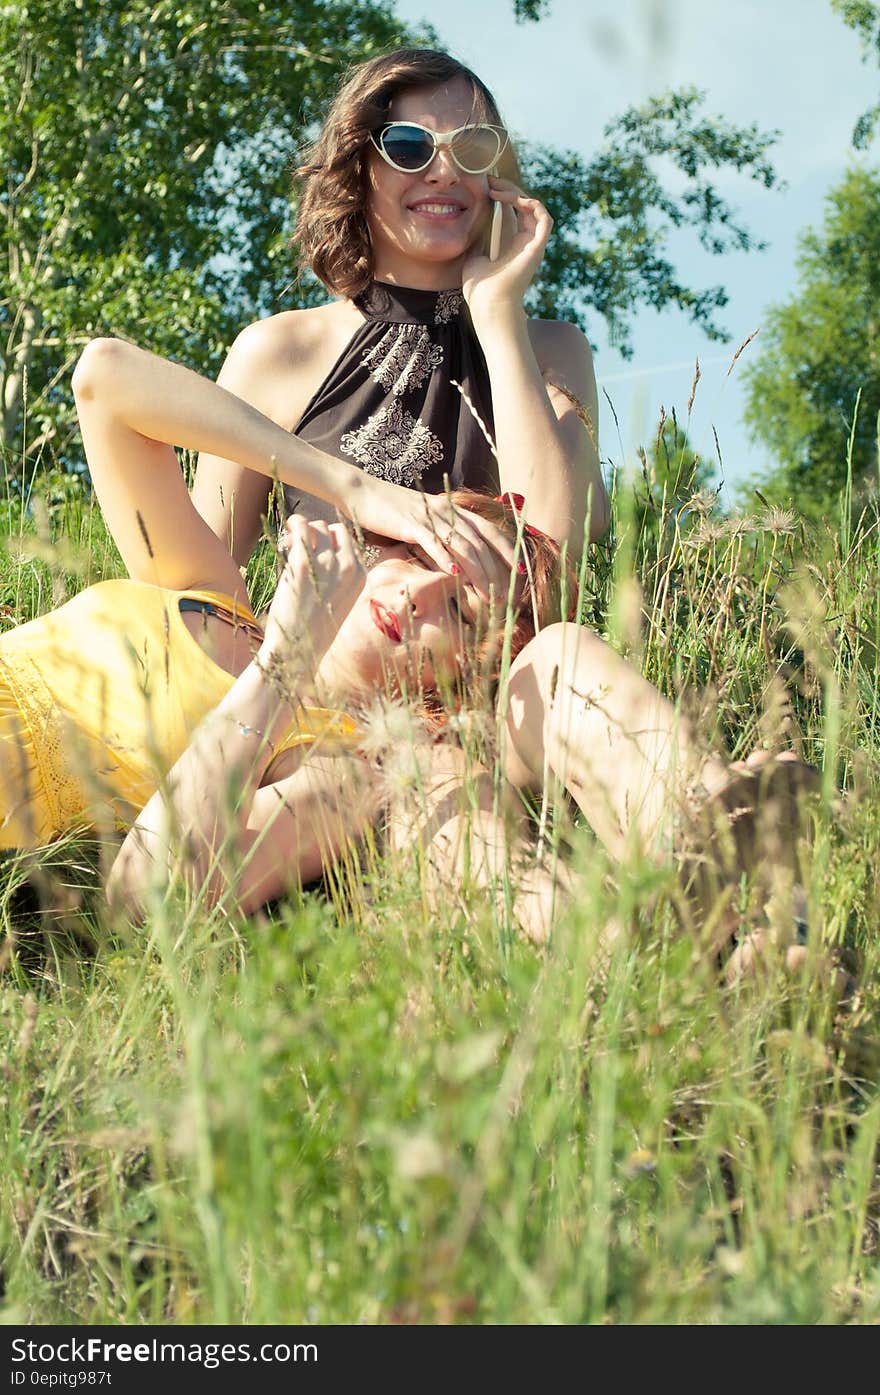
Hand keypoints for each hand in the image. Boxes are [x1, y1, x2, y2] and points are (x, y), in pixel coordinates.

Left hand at [259, 518, 364, 683]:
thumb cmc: (312, 627)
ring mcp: (327, 565)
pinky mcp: (303, 565)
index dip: (329, 542)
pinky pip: (301, 528)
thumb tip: (318, 542)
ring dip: (302, 531)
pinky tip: (285, 540)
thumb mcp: (337, 600)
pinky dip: (293, 526)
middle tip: (299, 549)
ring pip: (317, 526)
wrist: (297, 650)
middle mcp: (349, 568)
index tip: (314, 553)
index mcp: (360, 576)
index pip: (349, 541)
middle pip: (335, 529)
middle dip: (317, 534)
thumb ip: (335, 574)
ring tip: (289, 547)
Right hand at [349, 479, 515, 603]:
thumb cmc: (394, 512)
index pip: (491, 531)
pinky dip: (445, 557)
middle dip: (497, 571)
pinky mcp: (410, 523)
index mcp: (455, 511)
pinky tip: (455, 574)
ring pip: (462, 545)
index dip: (508, 551)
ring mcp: (430, 517)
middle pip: (481, 543)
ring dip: (477, 572)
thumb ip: (445, 536)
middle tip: (506, 596)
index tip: (522, 572)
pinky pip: (432, 541)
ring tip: (487, 595)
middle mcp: (448, 512)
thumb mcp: (427, 522)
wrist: (363, 492)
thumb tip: (460, 562)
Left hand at [461, 179, 552, 323]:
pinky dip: (531, 204)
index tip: (484, 184)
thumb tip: (471, 218)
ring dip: (516, 194)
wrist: (487, 303)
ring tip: (496, 189)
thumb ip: (477, 238)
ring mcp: (532, 244)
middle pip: (522, 206)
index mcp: (510, 244)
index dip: (501, 195)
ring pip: (533, 208)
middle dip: (507, 189)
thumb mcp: (472, 255)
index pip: (511, 212)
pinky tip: (510, 199)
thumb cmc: (479, 287)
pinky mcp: (537, 247)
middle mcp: (524, 242)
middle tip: (488, 180)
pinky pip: (543, 218)